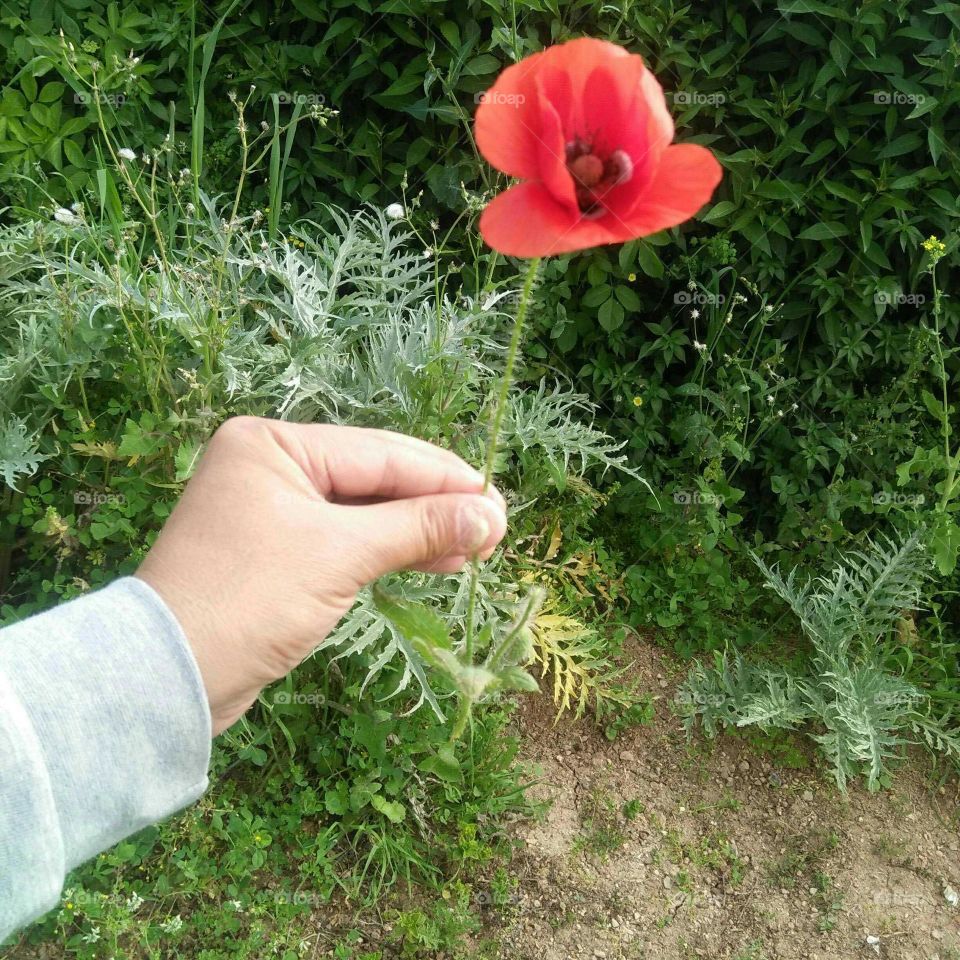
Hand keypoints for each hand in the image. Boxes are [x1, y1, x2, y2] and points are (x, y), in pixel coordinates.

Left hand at [136, 417, 506, 734]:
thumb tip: (492, 514)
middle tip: (495, 526)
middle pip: (374, 479)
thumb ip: (419, 527)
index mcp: (272, 444)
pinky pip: (347, 541)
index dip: (444, 478)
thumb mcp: (341, 554)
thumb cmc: (250, 598)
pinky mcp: (279, 553)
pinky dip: (388, 553)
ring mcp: (274, 510)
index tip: (497, 501)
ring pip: (365, 513)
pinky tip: (434, 562)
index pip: (379, 453)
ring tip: (475, 549)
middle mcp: (270, 466)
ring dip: (418, 531)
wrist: (169, 678)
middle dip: (435, 505)